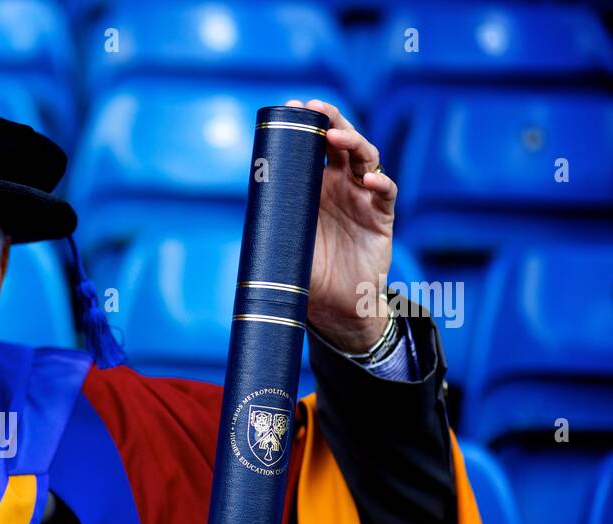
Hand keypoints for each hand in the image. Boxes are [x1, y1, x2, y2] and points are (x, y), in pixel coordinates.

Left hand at [286, 98, 397, 353]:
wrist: (334, 309)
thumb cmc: (305, 277)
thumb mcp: (282, 247)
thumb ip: (271, 227)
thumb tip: (245, 214)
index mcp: (313, 188)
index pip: (313, 147)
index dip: (306, 125)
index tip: (292, 107)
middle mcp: (340, 186)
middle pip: (341, 142)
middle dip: (331, 121)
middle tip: (316, 109)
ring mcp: (363, 198)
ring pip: (365, 158)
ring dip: (353, 143)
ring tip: (336, 138)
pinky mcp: (382, 217)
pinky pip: (386, 193)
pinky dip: (381, 183)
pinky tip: (369, 180)